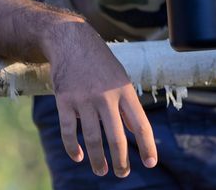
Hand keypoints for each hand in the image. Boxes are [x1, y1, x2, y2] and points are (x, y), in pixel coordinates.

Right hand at [42, 21, 157, 177]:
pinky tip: (78, 157)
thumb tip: (134, 131)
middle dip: (121, 160)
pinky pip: (68, 131)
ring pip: (92, 139)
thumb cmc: (100, 62)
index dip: (147, 146)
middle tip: (122, 174)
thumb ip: (126, 104)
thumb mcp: (120, 78)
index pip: (140, 124)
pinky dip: (73, 148)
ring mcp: (84, 99)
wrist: (71, 40)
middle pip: (116, 137)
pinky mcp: (64, 100)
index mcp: (124, 90)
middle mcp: (106, 96)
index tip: (151, 163)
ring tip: (102, 171)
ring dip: (98, 159)